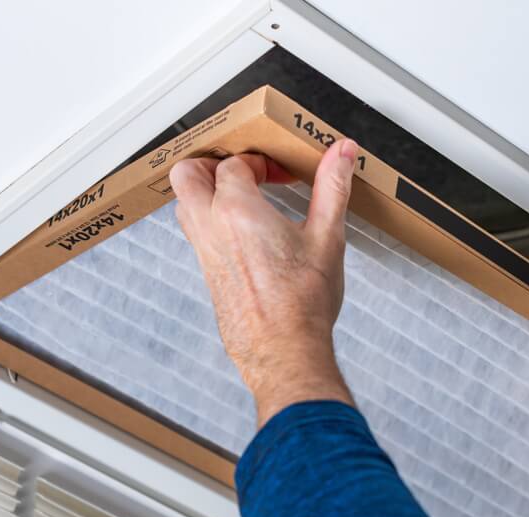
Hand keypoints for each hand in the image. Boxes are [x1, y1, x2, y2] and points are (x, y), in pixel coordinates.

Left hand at [169, 139, 358, 425]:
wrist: (285, 352)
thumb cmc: (302, 304)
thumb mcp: (327, 237)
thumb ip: (332, 187)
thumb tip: (342, 153)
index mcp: (237, 210)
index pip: (234, 164)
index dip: (259, 161)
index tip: (281, 173)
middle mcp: (211, 228)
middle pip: (187, 175)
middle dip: (211, 164)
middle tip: (243, 171)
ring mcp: (204, 254)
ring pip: (185, 206)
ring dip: (206, 193)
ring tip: (242, 198)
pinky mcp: (208, 275)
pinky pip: (197, 235)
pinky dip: (211, 221)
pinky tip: (244, 234)